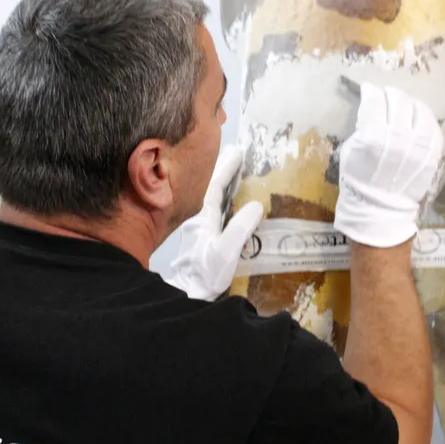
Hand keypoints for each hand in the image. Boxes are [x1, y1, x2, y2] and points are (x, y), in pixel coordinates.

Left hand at [163, 144, 263, 300]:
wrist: (187, 292)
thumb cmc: (205, 274)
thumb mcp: (226, 251)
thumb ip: (239, 228)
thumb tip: (256, 204)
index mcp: (202, 216)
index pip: (214, 184)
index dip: (226, 167)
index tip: (238, 151)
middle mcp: (197, 218)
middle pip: (209, 187)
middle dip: (222, 170)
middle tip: (235, 154)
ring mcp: (197, 228)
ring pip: (210, 198)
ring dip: (221, 184)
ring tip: (235, 173)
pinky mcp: (200, 238)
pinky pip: (212, 210)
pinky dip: (221, 200)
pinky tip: (229, 204)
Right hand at [333, 82, 443, 247]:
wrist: (381, 210)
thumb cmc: (359, 181)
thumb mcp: (350, 150)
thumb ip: (363, 127)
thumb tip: (372, 109)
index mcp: (372, 136)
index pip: (374, 100)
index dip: (370, 91)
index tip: (369, 91)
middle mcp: (397, 136)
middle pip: (398, 100)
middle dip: (389, 94)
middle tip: (386, 96)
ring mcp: (418, 145)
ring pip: (418, 108)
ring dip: (409, 102)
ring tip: (403, 105)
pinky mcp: (432, 153)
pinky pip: (432, 126)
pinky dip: (424, 117)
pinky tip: (417, 118)